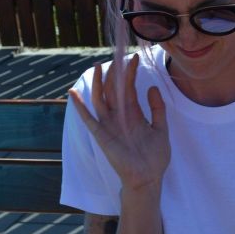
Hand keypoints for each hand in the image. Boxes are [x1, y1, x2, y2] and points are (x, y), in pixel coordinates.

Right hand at [69, 53, 169, 191]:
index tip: (134, 58)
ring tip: (100, 66)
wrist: (148, 177)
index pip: (129, 88)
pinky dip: (80, 107)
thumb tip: (152, 87)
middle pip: (114, 90)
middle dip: (116, 73)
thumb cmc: (155, 157)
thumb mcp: (161, 128)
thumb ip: (158, 109)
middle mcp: (120, 117)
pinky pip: (88, 119)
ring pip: (101, 99)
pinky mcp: (102, 135)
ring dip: (99, 83)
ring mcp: (109, 125)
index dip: (131, 73)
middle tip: (118, 56)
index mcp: (134, 114)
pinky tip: (73, 93)